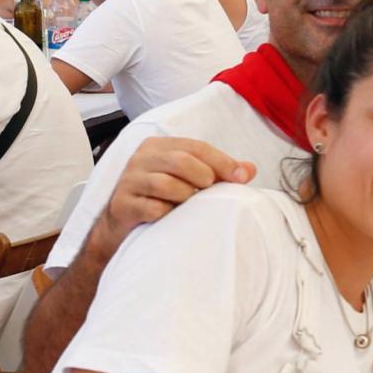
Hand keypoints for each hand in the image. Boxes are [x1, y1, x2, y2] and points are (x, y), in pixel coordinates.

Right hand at [99, 138, 255, 251]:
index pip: (196, 147)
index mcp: (159, 146)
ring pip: (166, 184)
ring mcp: (129, 182)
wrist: (124, 225)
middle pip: (180, 160)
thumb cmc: (163, 197)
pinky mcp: (123, 205)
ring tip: (187, 205)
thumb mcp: (190, 180)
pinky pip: (153, 208)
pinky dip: (167, 213)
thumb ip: (219, 172)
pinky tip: (169, 216)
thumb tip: (249, 170)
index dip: (222, 162)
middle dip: (203, 177)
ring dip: (185, 197)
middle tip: (209, 191)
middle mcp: (141, 159)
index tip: (241, 178)